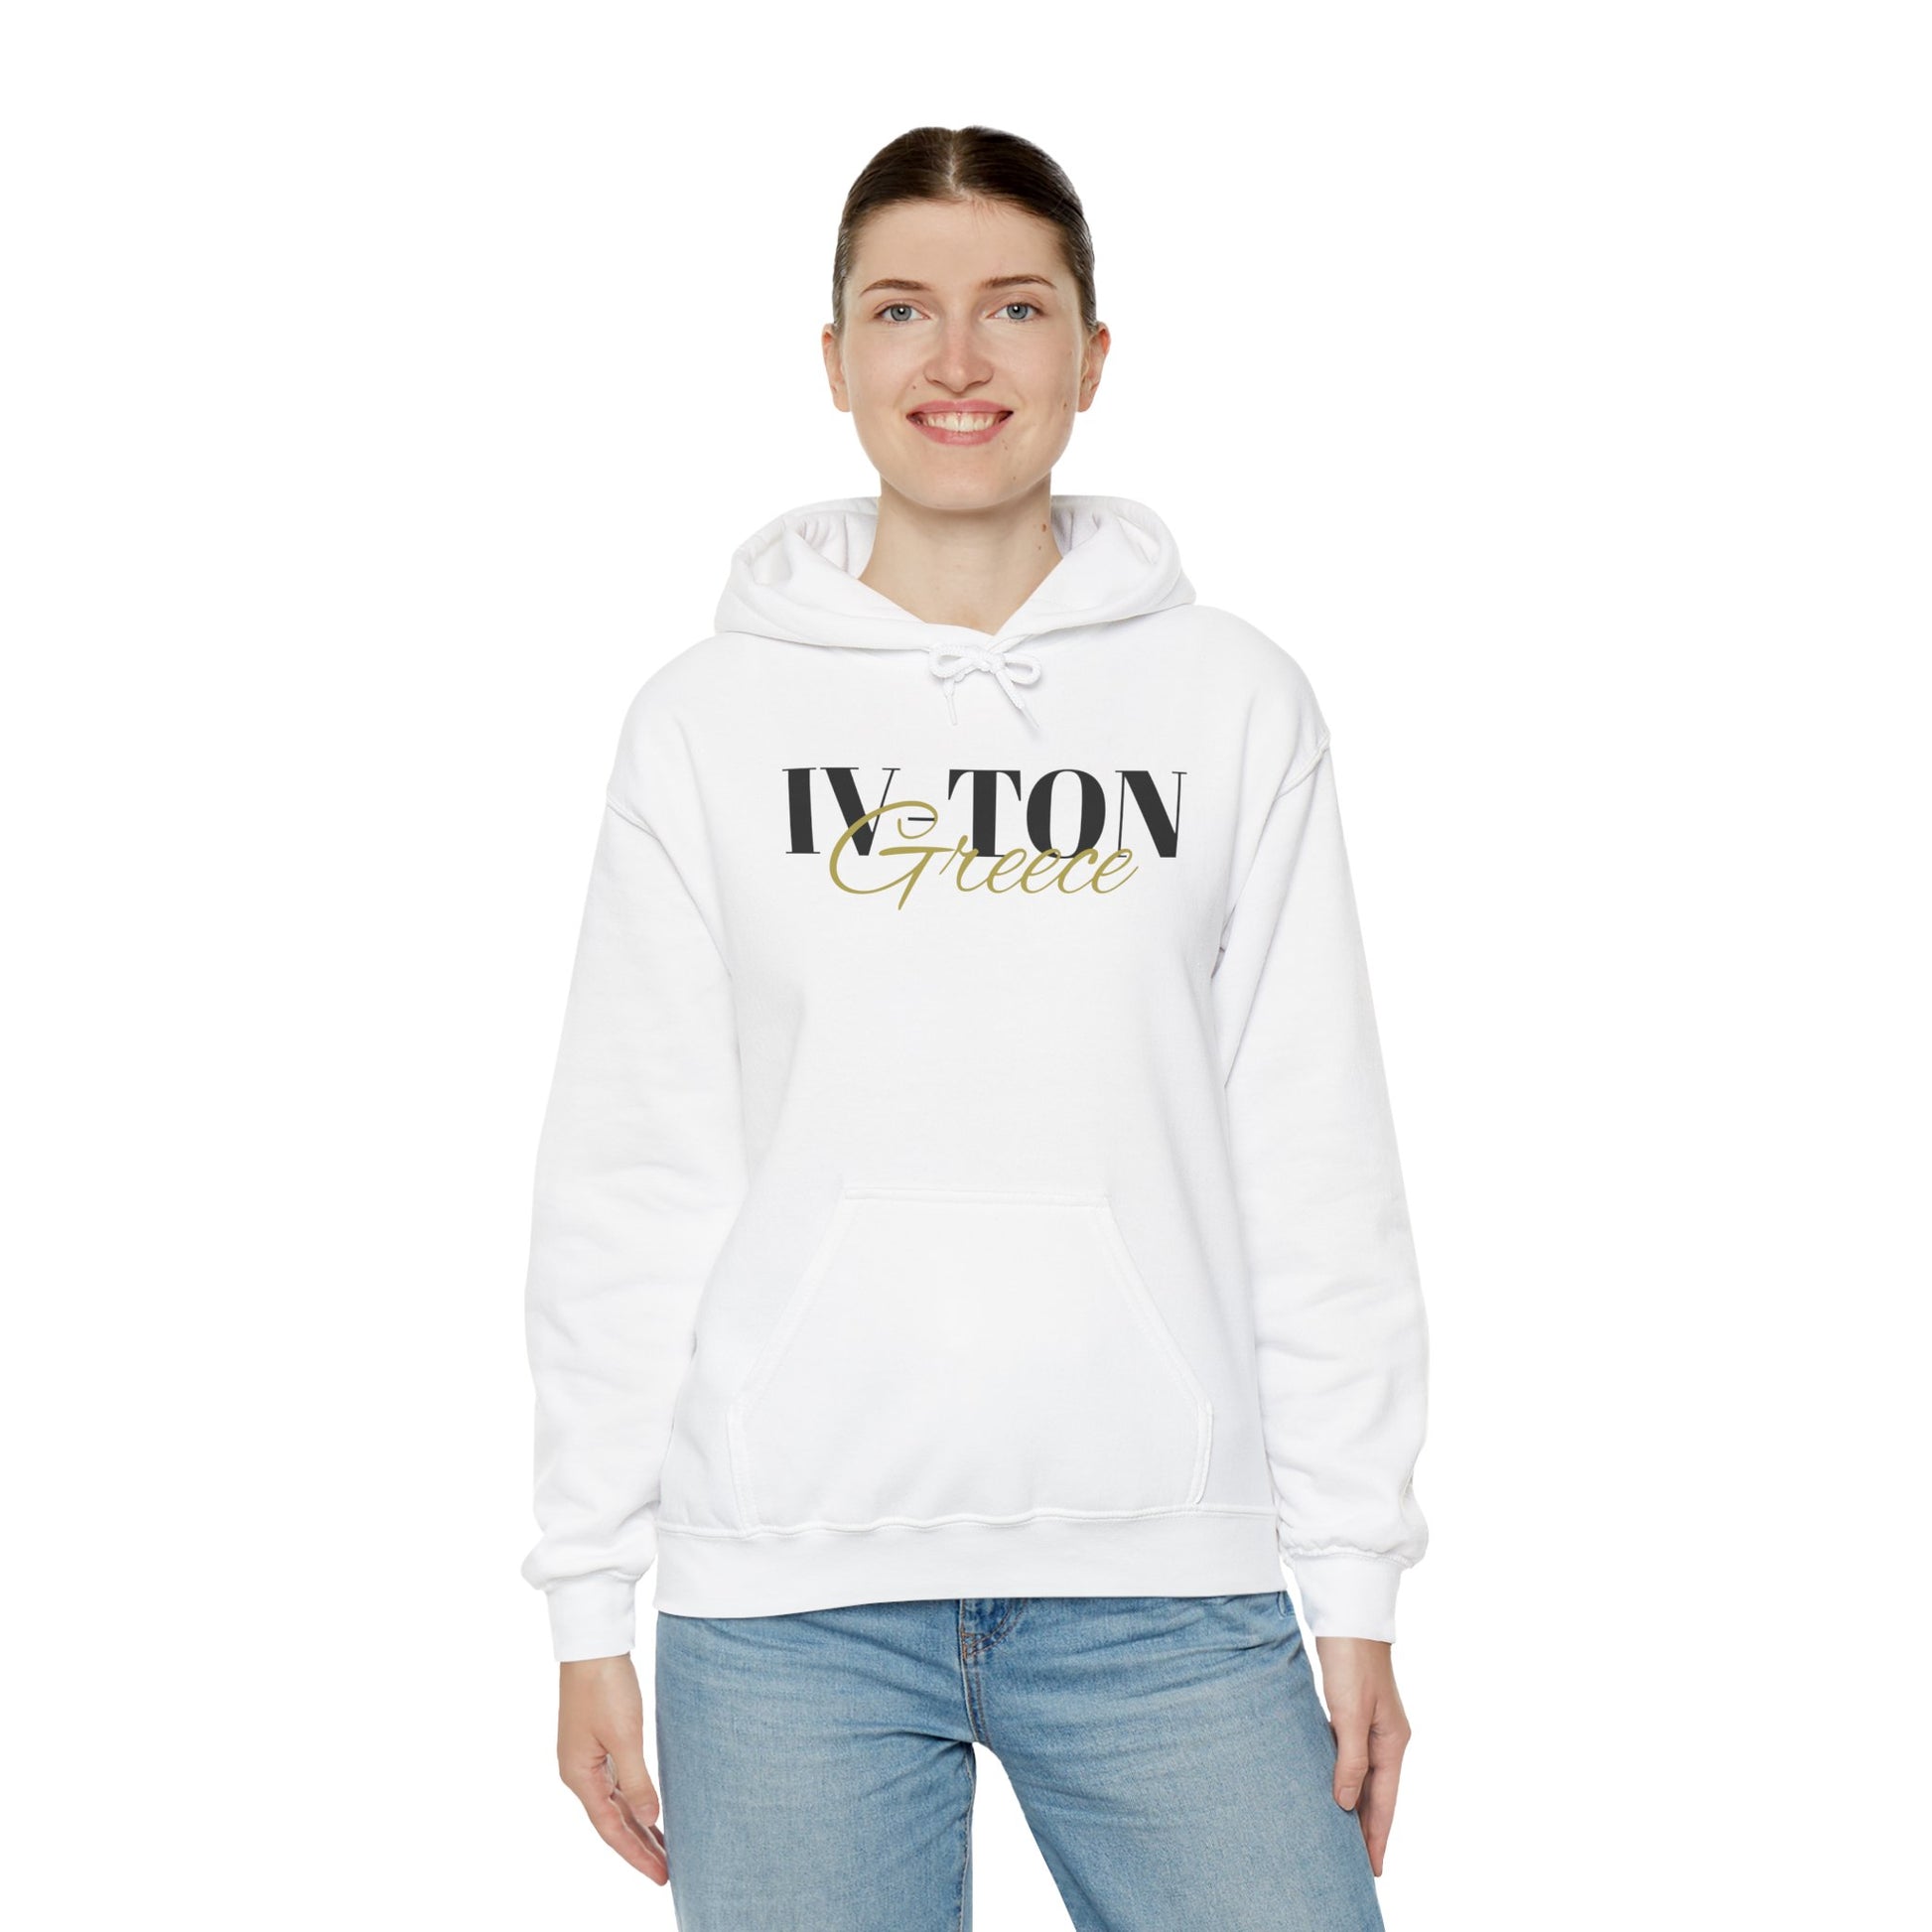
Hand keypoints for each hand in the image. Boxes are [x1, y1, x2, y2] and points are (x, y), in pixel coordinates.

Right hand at [556, 1654, 667, 1882]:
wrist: (593, 1643)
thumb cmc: (605, 1686)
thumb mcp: (625, 1736)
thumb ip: (636, 1782)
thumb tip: (649, 1820)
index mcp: (579, 1776)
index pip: (611, 1829)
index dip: (636, 1855)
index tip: (661, 1875)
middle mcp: (579, 1772)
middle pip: (612, 1821)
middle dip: (639, 1847)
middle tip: (668, 1871)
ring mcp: (587, 1758)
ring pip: (615, 1804)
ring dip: (638, 1827)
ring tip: (664, 1850)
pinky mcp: (597, 1742)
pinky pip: (617, 1785)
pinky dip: (634, 1802)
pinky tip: (649, 1811)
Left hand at [1311, 1636, 1411, 1876]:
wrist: (1349, 1614)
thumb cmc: (1351, 1660)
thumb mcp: (1349, 1713)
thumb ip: (1349, 1760)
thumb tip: (1346, 1804)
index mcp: (1393, 1742)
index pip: (1385, 1803)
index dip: (1376, 1837)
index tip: (1372, 1870)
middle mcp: (1387, 1737)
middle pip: (1379, 1794)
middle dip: (1369, 1829)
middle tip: (1357, 1865)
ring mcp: (1372, 1724)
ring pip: (1365, 1776)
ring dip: (1357, 1804)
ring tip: (1344, 1835)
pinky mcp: (1355, 1710)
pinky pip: (1352, 1756)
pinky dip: (1346, 1777)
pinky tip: (1334, 1786)